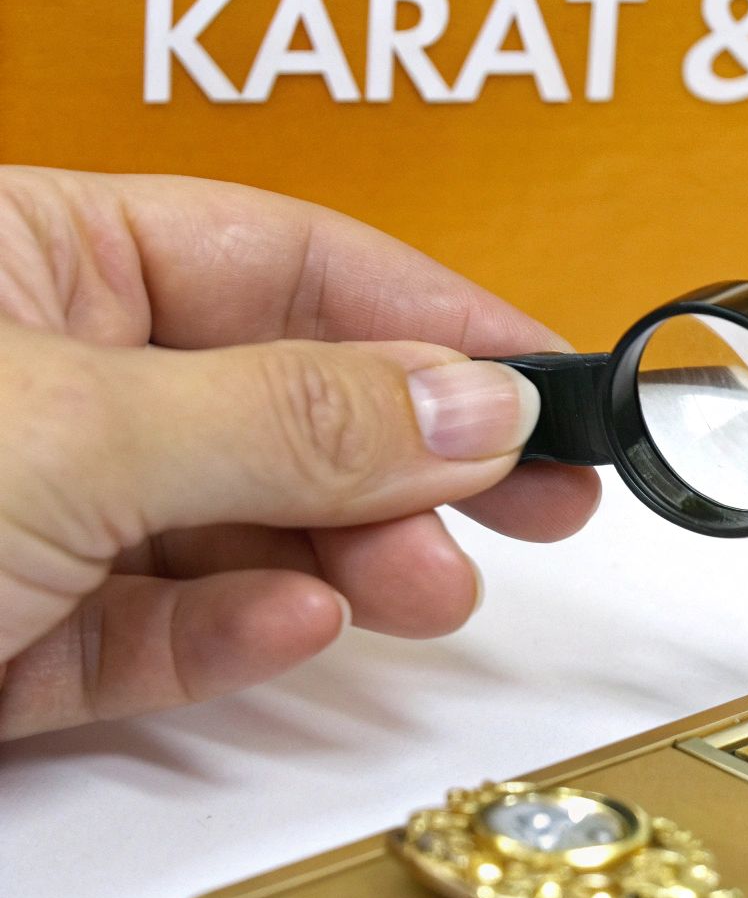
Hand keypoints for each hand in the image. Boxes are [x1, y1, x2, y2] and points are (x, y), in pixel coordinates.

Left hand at [0, 168, 599, 738]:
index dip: (427, 316)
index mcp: (35, 260)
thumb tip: (472, 409)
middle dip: (409, 463)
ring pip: (231, 529)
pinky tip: (299, 627)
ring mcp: (26, 512)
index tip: (544, 381)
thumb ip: (292, 421)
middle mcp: (43, 379)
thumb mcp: (78, 433)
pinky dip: (235, 634)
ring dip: (343, 563)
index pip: (282, 262)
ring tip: (428, 590)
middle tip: (536, 501)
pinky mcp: (11, 637)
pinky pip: (157, 630)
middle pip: (281, 404)